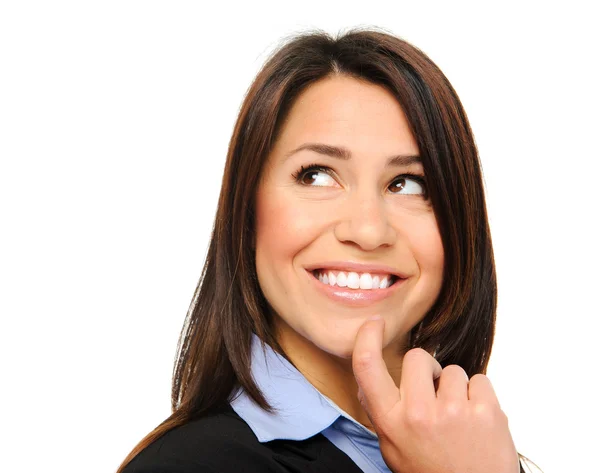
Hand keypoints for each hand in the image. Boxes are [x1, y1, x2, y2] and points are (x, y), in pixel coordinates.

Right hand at [352, 316, 519, 472]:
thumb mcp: (394, 449)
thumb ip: (381, 414)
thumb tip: (367, 381)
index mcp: (391, 422)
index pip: (367, 367)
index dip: (367, 338)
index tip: (375, 324)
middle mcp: (419, 414)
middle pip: (418, 357)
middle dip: (427, 369)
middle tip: (433, 393)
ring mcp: (454, 411)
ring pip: (452, 369)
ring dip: (455, 387)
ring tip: (459, 417)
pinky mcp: (486, 411)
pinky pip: (479, 380)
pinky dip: (479, 396)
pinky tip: (477, 420)